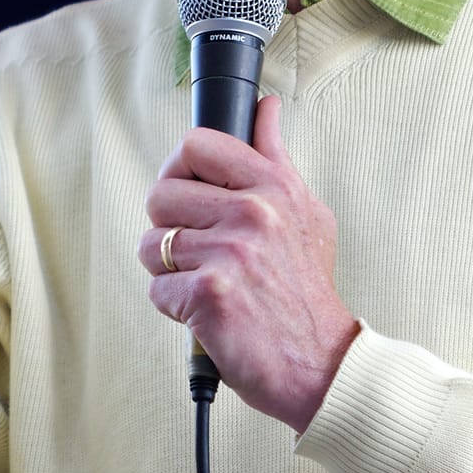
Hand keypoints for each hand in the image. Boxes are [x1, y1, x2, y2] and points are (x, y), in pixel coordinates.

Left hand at [139, 96, 359, 432]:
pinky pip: (158, 289)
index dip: (179, 170)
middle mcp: (252, 213)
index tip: (188, 193)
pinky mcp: (209, 296)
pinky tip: (206, 311)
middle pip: (159, 194)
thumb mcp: (306, 213)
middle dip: (168, 226)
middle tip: (196, 249)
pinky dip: (175, 307)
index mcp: (272, 187)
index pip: (194, 145)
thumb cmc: (308, 290)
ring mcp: (229, 253)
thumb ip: (276, 158)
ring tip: (204, 282)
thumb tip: (265, 108)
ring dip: (168, 270)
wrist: (322, 365)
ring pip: (150, 245)